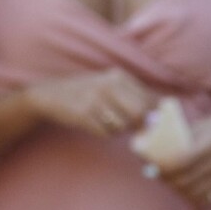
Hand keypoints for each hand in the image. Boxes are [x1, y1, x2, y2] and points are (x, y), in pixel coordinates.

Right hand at [32, 69, 154, 138]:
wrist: (51, 95)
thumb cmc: (86, 93)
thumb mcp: (109, 85)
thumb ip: (133, 97)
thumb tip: (159, 115)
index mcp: (118, 77)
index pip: (149, 99)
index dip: (155, 116)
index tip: (153, 125)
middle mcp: (109, 85)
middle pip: (139, 113)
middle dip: (140, 126)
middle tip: (134, 131)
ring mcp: (96, 99)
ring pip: (123, 125)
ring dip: (117, 129)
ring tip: (105, 121)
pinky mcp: (85, 114)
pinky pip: (106, 132)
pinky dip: (103, 132)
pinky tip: (93, 123)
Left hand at [156, 113, 210, 208]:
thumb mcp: (203, 125)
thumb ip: (183, 136)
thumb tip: (155, 142)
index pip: (184, 161)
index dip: (166, 165)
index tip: (152, 163)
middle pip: (186, 180)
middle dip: (167, 179)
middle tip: (155, 174)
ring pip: (193, 193)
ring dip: (176, 189)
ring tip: (167, 181)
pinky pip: (203, 199)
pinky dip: (189, 197)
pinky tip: (182, 188)